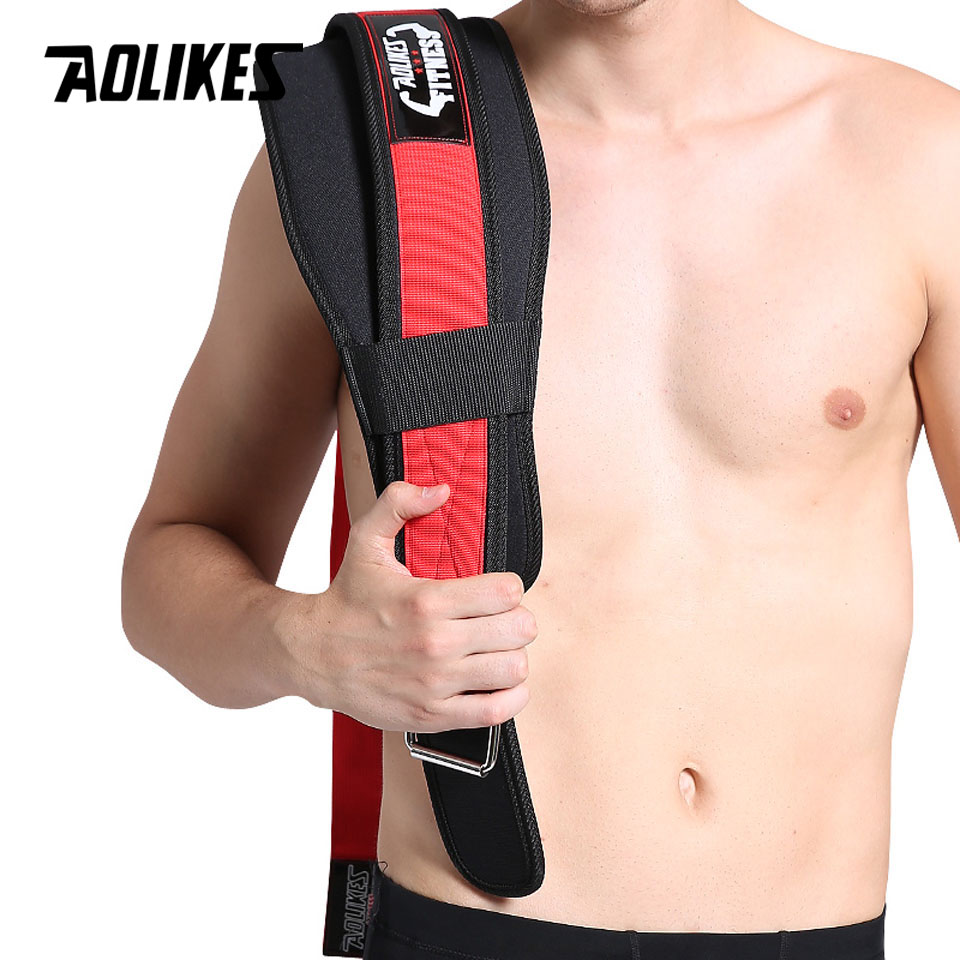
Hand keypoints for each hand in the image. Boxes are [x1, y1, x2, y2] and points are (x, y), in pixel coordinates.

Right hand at [289, 480, 536, 731]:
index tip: (496, 591)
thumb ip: (399, 504)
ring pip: (514, 669)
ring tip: (496, 649)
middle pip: (520, 630)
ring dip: (513, 656)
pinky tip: (498, 682)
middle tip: (500, 620)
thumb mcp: (365, 541)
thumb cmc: (346, 599)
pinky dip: (510, 696)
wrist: (311, 655)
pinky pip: (496, 710)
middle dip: (517, 620)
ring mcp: (435, 683)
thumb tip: (442, 490)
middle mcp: (435, 643)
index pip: (507, 592)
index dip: (509, 587)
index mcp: (426, 600)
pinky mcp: (432, 715)